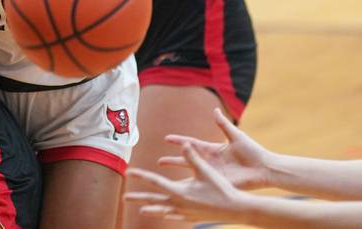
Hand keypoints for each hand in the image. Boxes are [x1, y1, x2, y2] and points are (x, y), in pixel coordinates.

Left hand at [125, 143, 249, 223]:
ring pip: (163, 211)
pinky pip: (174, 217)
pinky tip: (164, 214)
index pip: (156, 182)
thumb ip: (193, 157)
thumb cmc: (222, 189)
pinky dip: (167, 215)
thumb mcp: (206, 171)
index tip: (129, 172)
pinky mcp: (192, 218)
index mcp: (180, 192)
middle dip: (139, 198)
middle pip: (154, 200)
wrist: (237, 210)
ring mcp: (185, 213)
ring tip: (140, 209)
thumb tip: (184, 143)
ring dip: (151, 208)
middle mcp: (179, 204)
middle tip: (124, 198)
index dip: (141, 176)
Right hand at [159, 108, 270, 190]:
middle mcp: (210, 161)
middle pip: (188, 160)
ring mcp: (214, 173)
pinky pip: (203, 186)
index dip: (179, 141)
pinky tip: (182, 192)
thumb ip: (223, 124)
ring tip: (169, 179)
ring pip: (192, 174)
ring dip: (179, 176)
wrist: (264, 168)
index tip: (166, 138)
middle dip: (173, 161)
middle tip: (159, 162)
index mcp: (213, 149)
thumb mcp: (236, 136)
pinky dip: (192, 188)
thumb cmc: (252, 151)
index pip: (192, 144)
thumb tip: (214, 110)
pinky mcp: (219, 183)